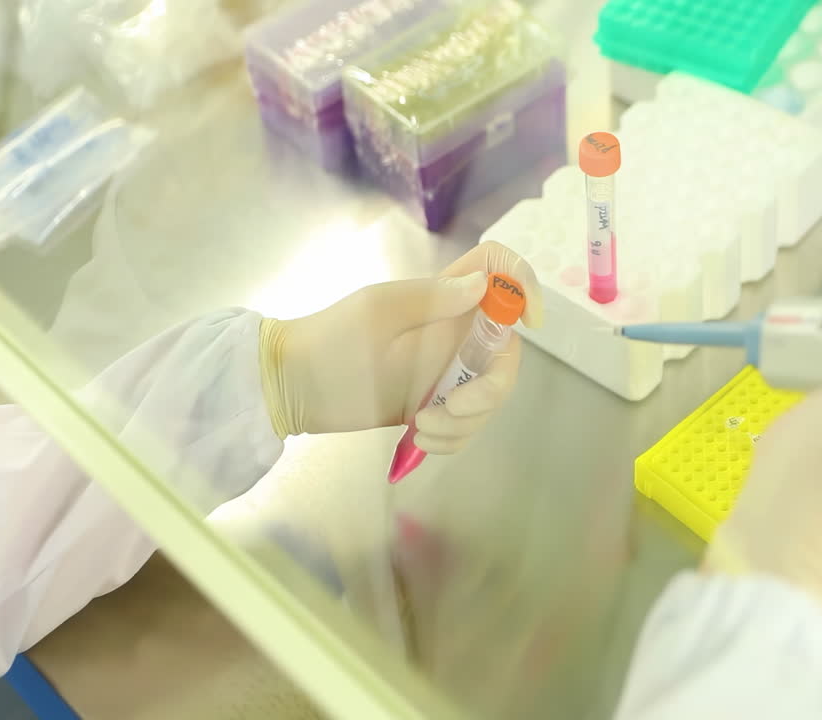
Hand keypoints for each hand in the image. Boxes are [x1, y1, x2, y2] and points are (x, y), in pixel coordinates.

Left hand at [258, 242, 542, 452]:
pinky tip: (421, 439)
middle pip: (507, 352)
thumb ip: (431, 300)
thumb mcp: (377, 315)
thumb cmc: (330, 343)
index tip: (529, 322)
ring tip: (422, 427)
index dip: (525, 287)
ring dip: (468, 421)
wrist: (292, 390)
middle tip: (454, 410)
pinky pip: (468, 423)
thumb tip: (483, 284)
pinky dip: (455, 437)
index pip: (499, 271)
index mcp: (443, 297)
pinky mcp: (435, 404)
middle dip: (492, 389)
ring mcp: (446, 371)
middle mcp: (454, 330)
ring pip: (491, 394)